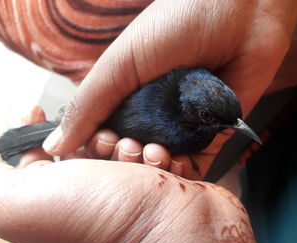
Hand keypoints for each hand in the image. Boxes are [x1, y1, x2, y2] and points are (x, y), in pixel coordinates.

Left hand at [0, 108, 261, 242]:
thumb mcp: (24, 204)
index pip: (47, 151)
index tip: (44, 112)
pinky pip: (162, 148)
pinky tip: (164, 161)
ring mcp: (135, 183)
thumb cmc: (100, 221)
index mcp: (65, 191)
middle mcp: (99, 188)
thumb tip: (13, 148)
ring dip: (135, 140)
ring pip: (130, 140)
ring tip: (141, 155)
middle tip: (111, 143)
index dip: (46, 131)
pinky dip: (164, 149)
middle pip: (93, 139)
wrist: (172, 237)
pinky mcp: (166, 178)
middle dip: (101, 133)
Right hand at [42, 0, 296, 177]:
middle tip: (129, 150)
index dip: (97, 149)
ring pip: (161, 164)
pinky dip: (183, 174)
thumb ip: (90, 104)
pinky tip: (176, 168)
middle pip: (131, 155)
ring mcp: (182, 127)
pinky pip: (195, 165)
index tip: (102, 144)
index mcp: (126, 98)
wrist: (241, 12)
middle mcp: (152, 116)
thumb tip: (55, 145)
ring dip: (154, 168)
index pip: (102, 136)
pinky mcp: (212, 134)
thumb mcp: (121, 63)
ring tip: (155, 155)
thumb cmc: (176, 26)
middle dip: (126, 160)